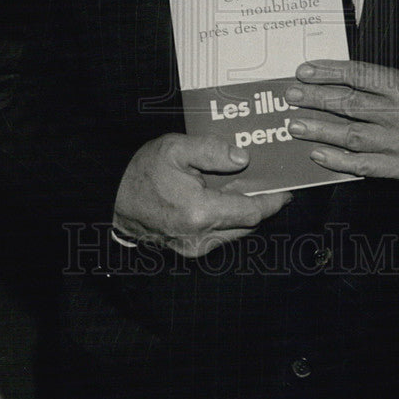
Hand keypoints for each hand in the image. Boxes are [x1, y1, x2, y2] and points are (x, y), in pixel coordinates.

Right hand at [113, 133, 291, 256]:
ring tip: (247, 186)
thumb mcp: (175, 148)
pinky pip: (219, 234)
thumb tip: (243, 158)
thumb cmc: (142, 173)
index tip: (287, 189)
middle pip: (247, 223)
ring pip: (235, 231)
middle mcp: (201, 237)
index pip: (253, 211)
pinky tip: (224, 197)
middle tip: (269, 181)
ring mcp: (194, 248)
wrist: (110, 200)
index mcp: (201, 212)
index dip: (273, 200)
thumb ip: (211, 151)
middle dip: (260, 202)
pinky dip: (228, 217)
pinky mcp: (188, 250)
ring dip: (244, 210)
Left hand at [285, 60, 398, 180]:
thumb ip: (379, 79)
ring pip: (351, 135)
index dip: (329, 72)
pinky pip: (361, 164)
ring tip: (295, 124)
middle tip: (291, 96)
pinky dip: (336, 159)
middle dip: (316, 98)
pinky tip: (316, 153)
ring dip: (319, 129)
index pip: (360, 76)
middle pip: (351, 104)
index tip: (304, 72)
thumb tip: (332, 76)